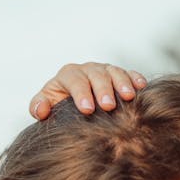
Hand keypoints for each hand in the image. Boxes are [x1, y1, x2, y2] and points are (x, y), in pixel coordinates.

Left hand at [30, 63, 146, 119]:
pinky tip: (141, 87)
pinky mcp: (119, 75)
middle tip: (108, 106)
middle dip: (103, 89)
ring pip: (114, 72)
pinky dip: (135, 78)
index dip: (80, 93)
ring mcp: (104, 71)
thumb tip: (41, 109)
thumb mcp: (45, 106)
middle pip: (96, 75)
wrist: (72, 106)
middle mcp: (87, 70)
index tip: (87, 109)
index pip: (74, 80)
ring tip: (128, 97)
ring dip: (122, 83)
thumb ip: (38, 106)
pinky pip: (128, 73)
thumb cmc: (57, 107)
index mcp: (68, 75)